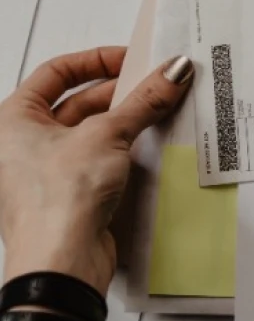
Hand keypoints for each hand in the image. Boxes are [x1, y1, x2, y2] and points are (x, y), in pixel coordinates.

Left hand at [0, 48, 192, 293]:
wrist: (61, 261)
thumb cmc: (56, 202)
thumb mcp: (107, 135)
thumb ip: (144, 101)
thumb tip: (171, 73)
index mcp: (13, 119)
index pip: (56, 72)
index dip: (96, 60)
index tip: (131, 59)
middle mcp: (24, 142)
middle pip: (78, 101)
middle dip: (119, 92)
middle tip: (157, 85)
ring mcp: (47, 169)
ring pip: (92, 131)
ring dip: (125, 121)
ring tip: (159, 111)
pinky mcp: (71, 193)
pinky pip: (100, 158)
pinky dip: (124, 148)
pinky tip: (149, 145)